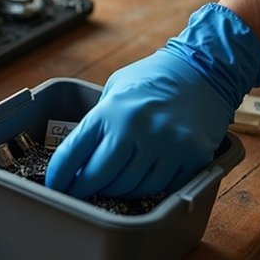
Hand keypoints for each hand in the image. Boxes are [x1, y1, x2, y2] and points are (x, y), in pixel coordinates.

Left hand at [45, 3, 259, 198]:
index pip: (72, 153)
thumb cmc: (153, 78)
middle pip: (98, 178)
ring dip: (116, 189)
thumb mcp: (114, 90)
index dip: (59, 175)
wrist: (205, 68)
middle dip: (84, 188)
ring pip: (129, 187)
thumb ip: (98, 120)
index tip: (55, 185)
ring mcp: (165, 145)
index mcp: (110, 111)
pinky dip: (146, 187)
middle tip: (80, 191)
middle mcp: (135, 129)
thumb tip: (77, 158)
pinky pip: (160, 187)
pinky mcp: (190, 157)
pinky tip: (142, 177)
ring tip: (113, 181)